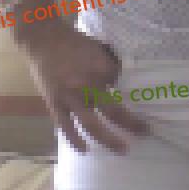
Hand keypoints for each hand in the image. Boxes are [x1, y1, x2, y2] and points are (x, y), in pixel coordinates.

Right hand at [18, 22, 147, 152]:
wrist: (43, 39)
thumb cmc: (73, 41)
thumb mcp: (98, 48)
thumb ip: (109, 65)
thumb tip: (118, 81)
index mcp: (102, 69)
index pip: (123, 87)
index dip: (128, 92)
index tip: (137, 99)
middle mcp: (89, 85)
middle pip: (114, 111)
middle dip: (132, 124)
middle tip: (145, 133)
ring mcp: (71, 97)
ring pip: (92, 125)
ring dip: (109, 139)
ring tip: (123, 149)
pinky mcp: (55, 104)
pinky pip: (66, 127)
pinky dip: (75, 140)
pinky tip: (84, 150)